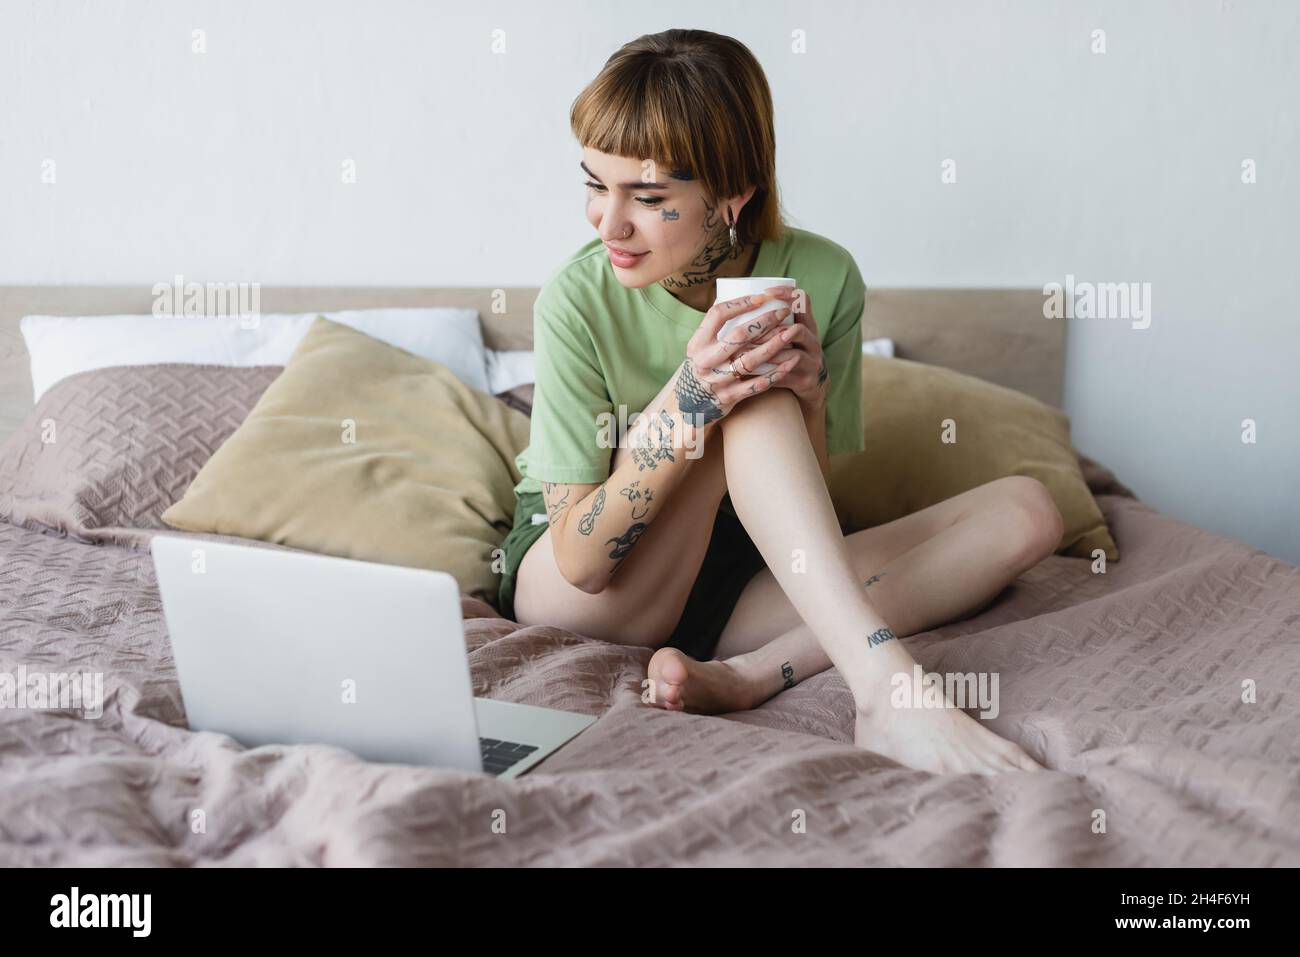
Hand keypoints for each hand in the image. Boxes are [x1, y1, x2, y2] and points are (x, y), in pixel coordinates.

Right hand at [675, 287, 800, 426]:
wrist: (692, 404)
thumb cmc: (704, 366)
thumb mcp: (700, 346)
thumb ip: (716, 326)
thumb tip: (736, 292)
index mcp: (698, 343)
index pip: (718, 315)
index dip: (740, 303)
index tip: (761, 297)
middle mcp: (705, 360)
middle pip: (738, 336)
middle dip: (764, 321)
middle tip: (783, 312)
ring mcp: (717, 380)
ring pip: (750, 360)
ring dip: (773, 346)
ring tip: (791, 333)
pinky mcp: (729, 396)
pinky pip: (756, 384)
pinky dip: (775, 373)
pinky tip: (790, 363)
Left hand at [751, 286, 826, 407]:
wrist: (811, 383)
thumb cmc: (788, 352)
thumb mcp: (786, 332)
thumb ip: (767, 318)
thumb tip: (723, 299)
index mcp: (807, 323)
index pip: (803, 300)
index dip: (787, 294)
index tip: (766, 292)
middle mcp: (813, 340)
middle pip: (798, 330)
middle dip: (773, 330)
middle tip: (749, 332)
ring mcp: (812, 361)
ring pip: (794, 355)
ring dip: (770, 353)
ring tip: (748, 353)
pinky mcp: (806, 380)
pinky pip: (787, 376)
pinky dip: (769, 374)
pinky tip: (752, 373)